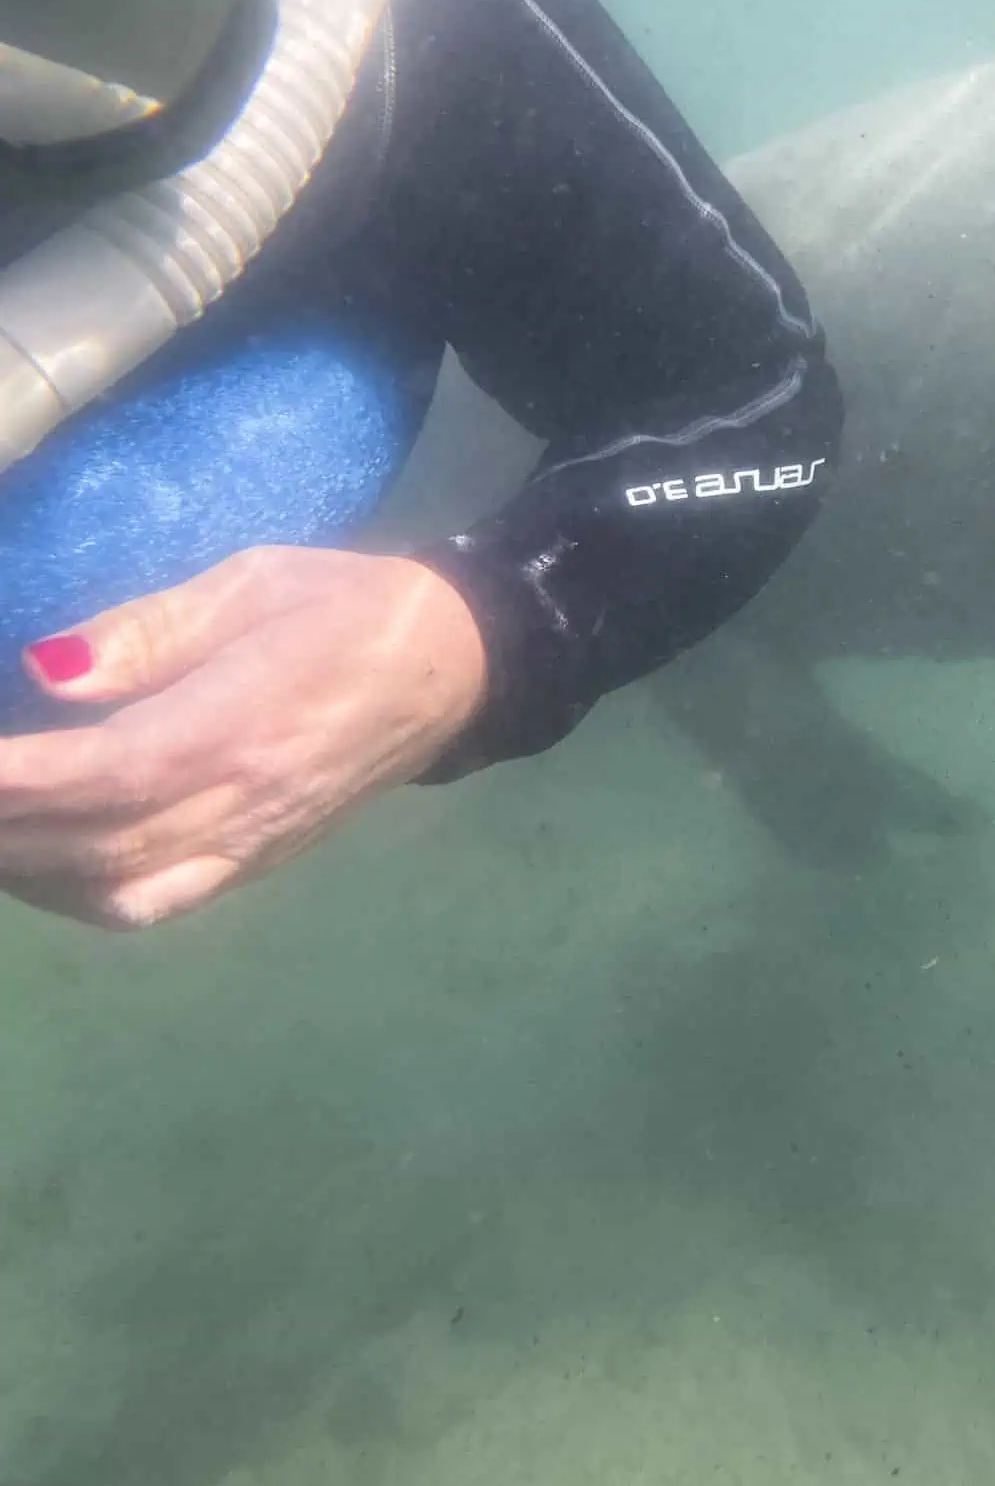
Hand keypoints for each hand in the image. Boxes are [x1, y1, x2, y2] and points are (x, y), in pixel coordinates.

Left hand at [0, 546, 487, 930]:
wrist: (457, 662)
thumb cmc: (350, 603)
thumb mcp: (252, 582)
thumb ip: (149, 631)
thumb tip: (47, 673)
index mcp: (242, 724)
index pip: (101, 773)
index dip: (9, 784)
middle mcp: (244, 802)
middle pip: (91, 844)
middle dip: (2, 826)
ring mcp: (253, 844)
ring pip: (113, 891)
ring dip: (29, 868)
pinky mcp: (260, 862)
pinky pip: (155, 903)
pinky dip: (81, 895)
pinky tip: (44, 859)